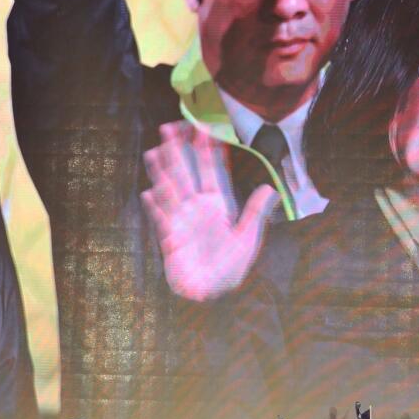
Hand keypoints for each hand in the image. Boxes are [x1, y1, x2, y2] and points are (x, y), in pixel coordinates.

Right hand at [141, 122, 280, 301]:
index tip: (204, 128)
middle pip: (186, 173)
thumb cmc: (230, 267)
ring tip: (155, 151)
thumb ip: (255, 213)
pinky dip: (156, 208)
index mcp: (218, 205)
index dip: (207, 150)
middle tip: (170, 126)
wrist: (213, 292)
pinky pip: (162, 220)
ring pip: (171, 190)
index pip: (211, 171)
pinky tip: (149, 194)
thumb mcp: (248, 238)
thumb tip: (270, 188)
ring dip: (162, 172)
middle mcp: (197, 208)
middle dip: (179, 150)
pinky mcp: (171, 238)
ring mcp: (182, 220)